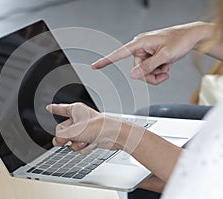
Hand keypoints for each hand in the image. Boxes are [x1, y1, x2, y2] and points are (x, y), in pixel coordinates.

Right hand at [46, 103, 126, 153]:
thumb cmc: (98, 127)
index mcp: (75, 110)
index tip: (48, 107)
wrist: (114, 136)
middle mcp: (79, 119)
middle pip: (63, 130)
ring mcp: (84, 130)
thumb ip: (60, 136)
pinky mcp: (89, 138)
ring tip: (85, 141)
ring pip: (71, 140)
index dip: (53, 109)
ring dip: (77, 144)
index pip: (60, 109)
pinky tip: (91, 144)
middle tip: (69, 139)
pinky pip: (80, 146)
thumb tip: (56, 141)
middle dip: (67, 138)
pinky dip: (84, 148)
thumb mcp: (73, 131)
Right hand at [92, 22, 207, 84]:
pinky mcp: (151, 56)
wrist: (191, 37)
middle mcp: (140, 47)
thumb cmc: (180, 40)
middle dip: (150, 75)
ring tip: (166, 67)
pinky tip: (166, 65)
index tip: (95, 66)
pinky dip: (158, 70)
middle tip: (163, 73)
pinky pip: (150, 69)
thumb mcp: (165, 56)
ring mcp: (146, 52)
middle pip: (136, 70)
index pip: (119, 53)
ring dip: (156, 73)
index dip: (106, 60)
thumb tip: (133, 75)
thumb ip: (148, 67)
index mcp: (140, 43)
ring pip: (144, 72)